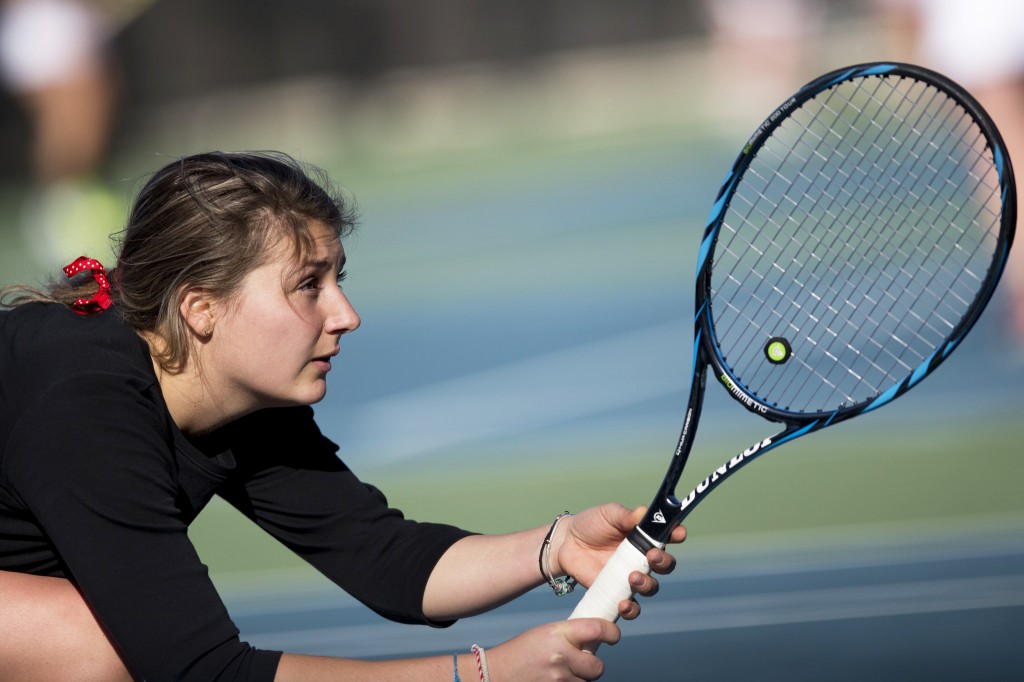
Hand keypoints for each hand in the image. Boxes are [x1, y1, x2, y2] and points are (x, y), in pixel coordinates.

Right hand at [485, 618, 619, 680]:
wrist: (495, 674)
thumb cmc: (521, 651)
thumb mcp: (546, 633)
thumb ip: (572, 635)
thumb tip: (599, 638)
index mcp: (558, 633)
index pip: (598, 629)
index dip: (612, 633)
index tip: (613, 636)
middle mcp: (560, 656)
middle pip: (597, 666)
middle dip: (592, 665)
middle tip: (580, 660)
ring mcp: (558, 679)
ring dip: (580, 678)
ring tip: (561, 671)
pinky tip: (557, 679)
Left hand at [553, 504, 684, 618]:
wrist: (566, 543)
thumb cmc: (590, 524)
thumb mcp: (608, 514)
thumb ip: (625, 515)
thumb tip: (643, 512)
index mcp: (643, 536)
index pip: (667, 536)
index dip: (677, 535)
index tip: (678, 533)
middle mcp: (641, 558)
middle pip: (665, 565)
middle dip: (664, 561)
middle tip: (651, 556)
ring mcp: (630, 576)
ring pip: (651, 587)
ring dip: (648, 585)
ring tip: (632, 577)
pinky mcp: (617, 592)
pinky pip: (632, 606)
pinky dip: (632, 609)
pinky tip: (623, 603)